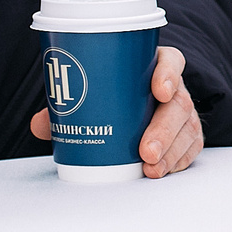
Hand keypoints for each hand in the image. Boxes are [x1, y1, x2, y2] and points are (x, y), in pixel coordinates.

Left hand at [28, 46, 203, 177]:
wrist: (136, 104)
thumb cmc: (113, 94)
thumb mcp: (92, 93)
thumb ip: (65, 107)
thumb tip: (40, 125)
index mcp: (154, 65)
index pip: (170, 61)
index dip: (168, 74)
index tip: (159, 90)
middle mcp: (174, 87)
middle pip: (179, 103)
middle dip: (164, 129)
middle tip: (146, 151)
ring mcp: (182, 112)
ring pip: (187, 128)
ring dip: (171, 151)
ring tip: (151, 168)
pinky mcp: (186, 135)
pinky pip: (190, 147)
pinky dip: (178, 160)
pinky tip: (163, 170)